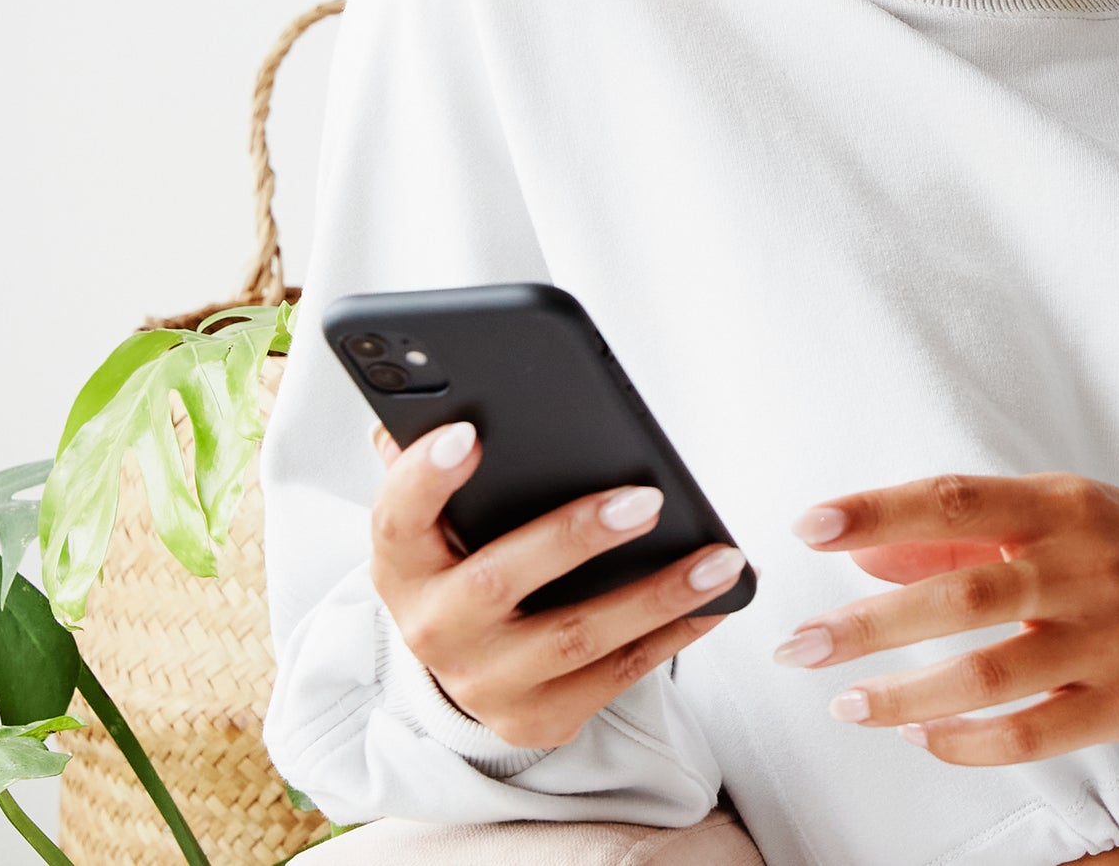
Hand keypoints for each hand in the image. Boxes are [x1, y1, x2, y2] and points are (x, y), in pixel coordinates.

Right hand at [368, 420, 746, 748]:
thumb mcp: (436, 522)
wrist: (462, 671)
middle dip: (576, 537)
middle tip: (647, 499)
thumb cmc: (462, 569)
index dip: (426, 476)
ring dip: (657, 595)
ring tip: (720, 558)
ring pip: (576, 638)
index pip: (398, 517)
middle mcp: (434, 630)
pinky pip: (617, 675)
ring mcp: (485, 682)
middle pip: (499, 580)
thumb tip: (455, 400)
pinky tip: (717, 600)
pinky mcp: (537, 717)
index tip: (469, 433)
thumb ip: (436, 461)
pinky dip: (674, 636)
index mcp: (403, 566)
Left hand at [770, 472, 1118, 765]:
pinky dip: (969, 742)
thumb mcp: (1055, 520)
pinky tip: (921, 737)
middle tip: (799, 647)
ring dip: (906, 694)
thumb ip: (958, 539)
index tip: (809, 527)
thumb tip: (864, 551)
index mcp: (1061, 506)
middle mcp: (1083, 565)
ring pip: (990, 673)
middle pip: (961, 595)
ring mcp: (1107, 638)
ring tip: (846, 705)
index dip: (878, 512)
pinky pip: (1033, 732)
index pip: (955, 500)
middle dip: (869, 624)